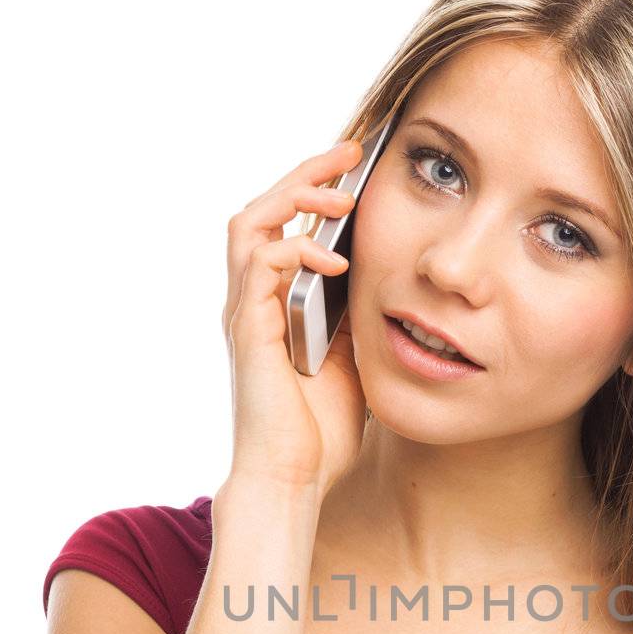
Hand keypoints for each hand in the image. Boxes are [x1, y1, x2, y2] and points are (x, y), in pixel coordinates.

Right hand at [221, 138, 366, 498]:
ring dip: (294, 198)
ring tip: (340, 195)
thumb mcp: (354, 359)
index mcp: (275, 304)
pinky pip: (260, 265)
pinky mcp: (248, 330)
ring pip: (251, 223)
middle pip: (262, 209)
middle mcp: (252, 301)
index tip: (359, 168)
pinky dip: (296, 250)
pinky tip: (335, 259)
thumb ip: (358, 316)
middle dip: (305, 175)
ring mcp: (245, 313)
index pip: (285, 225)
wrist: (294, 479)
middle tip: (350, 154)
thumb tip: (387, 279)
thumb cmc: (320, 432)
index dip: (315, 192)